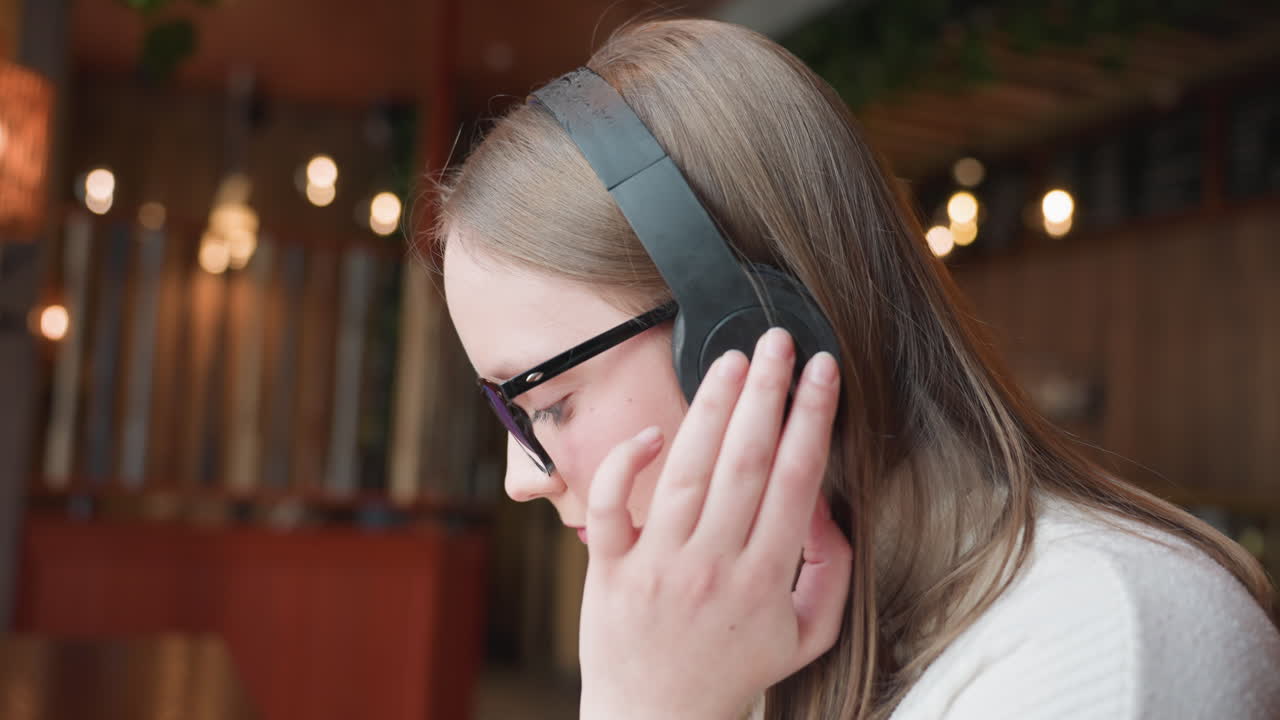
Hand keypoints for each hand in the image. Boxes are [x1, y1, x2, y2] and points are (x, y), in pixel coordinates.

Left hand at [579, 327, 850, 719]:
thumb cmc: (733, 671)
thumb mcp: (807, 635)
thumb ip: (830, 571)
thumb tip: (830, 506)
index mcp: (765, 577)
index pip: (795, 479)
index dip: (812, 417)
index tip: (822, 370)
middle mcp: (713, 564)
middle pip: (745, 462)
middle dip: (766, 393)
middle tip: (777, 340)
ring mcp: (658, 565)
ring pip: (687, 471)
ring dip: (710, 408)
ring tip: (729, 360)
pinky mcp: (609, 569)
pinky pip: (610, 508)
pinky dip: (624, 466)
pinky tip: (651, 432)